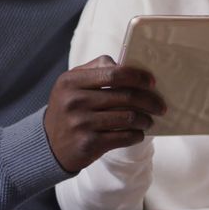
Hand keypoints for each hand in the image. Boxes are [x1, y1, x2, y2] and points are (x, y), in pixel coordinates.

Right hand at [44, 55, 165, 172]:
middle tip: (160, 105)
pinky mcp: (88, 144)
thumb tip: (126, 65)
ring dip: (145, 119)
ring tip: (149, 121)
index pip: (113, 73)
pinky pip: (123, 137)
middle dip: (149, 100)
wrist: (48, 144)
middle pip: (125, 96)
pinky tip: (138, 133)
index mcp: (71, 81)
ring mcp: (81, 123)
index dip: (137, 76)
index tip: (152, 82)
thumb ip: (95, 70)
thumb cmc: (67, 109)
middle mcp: (75, 101)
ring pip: (127, 117)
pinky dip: (136, 135)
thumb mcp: (71, 84)